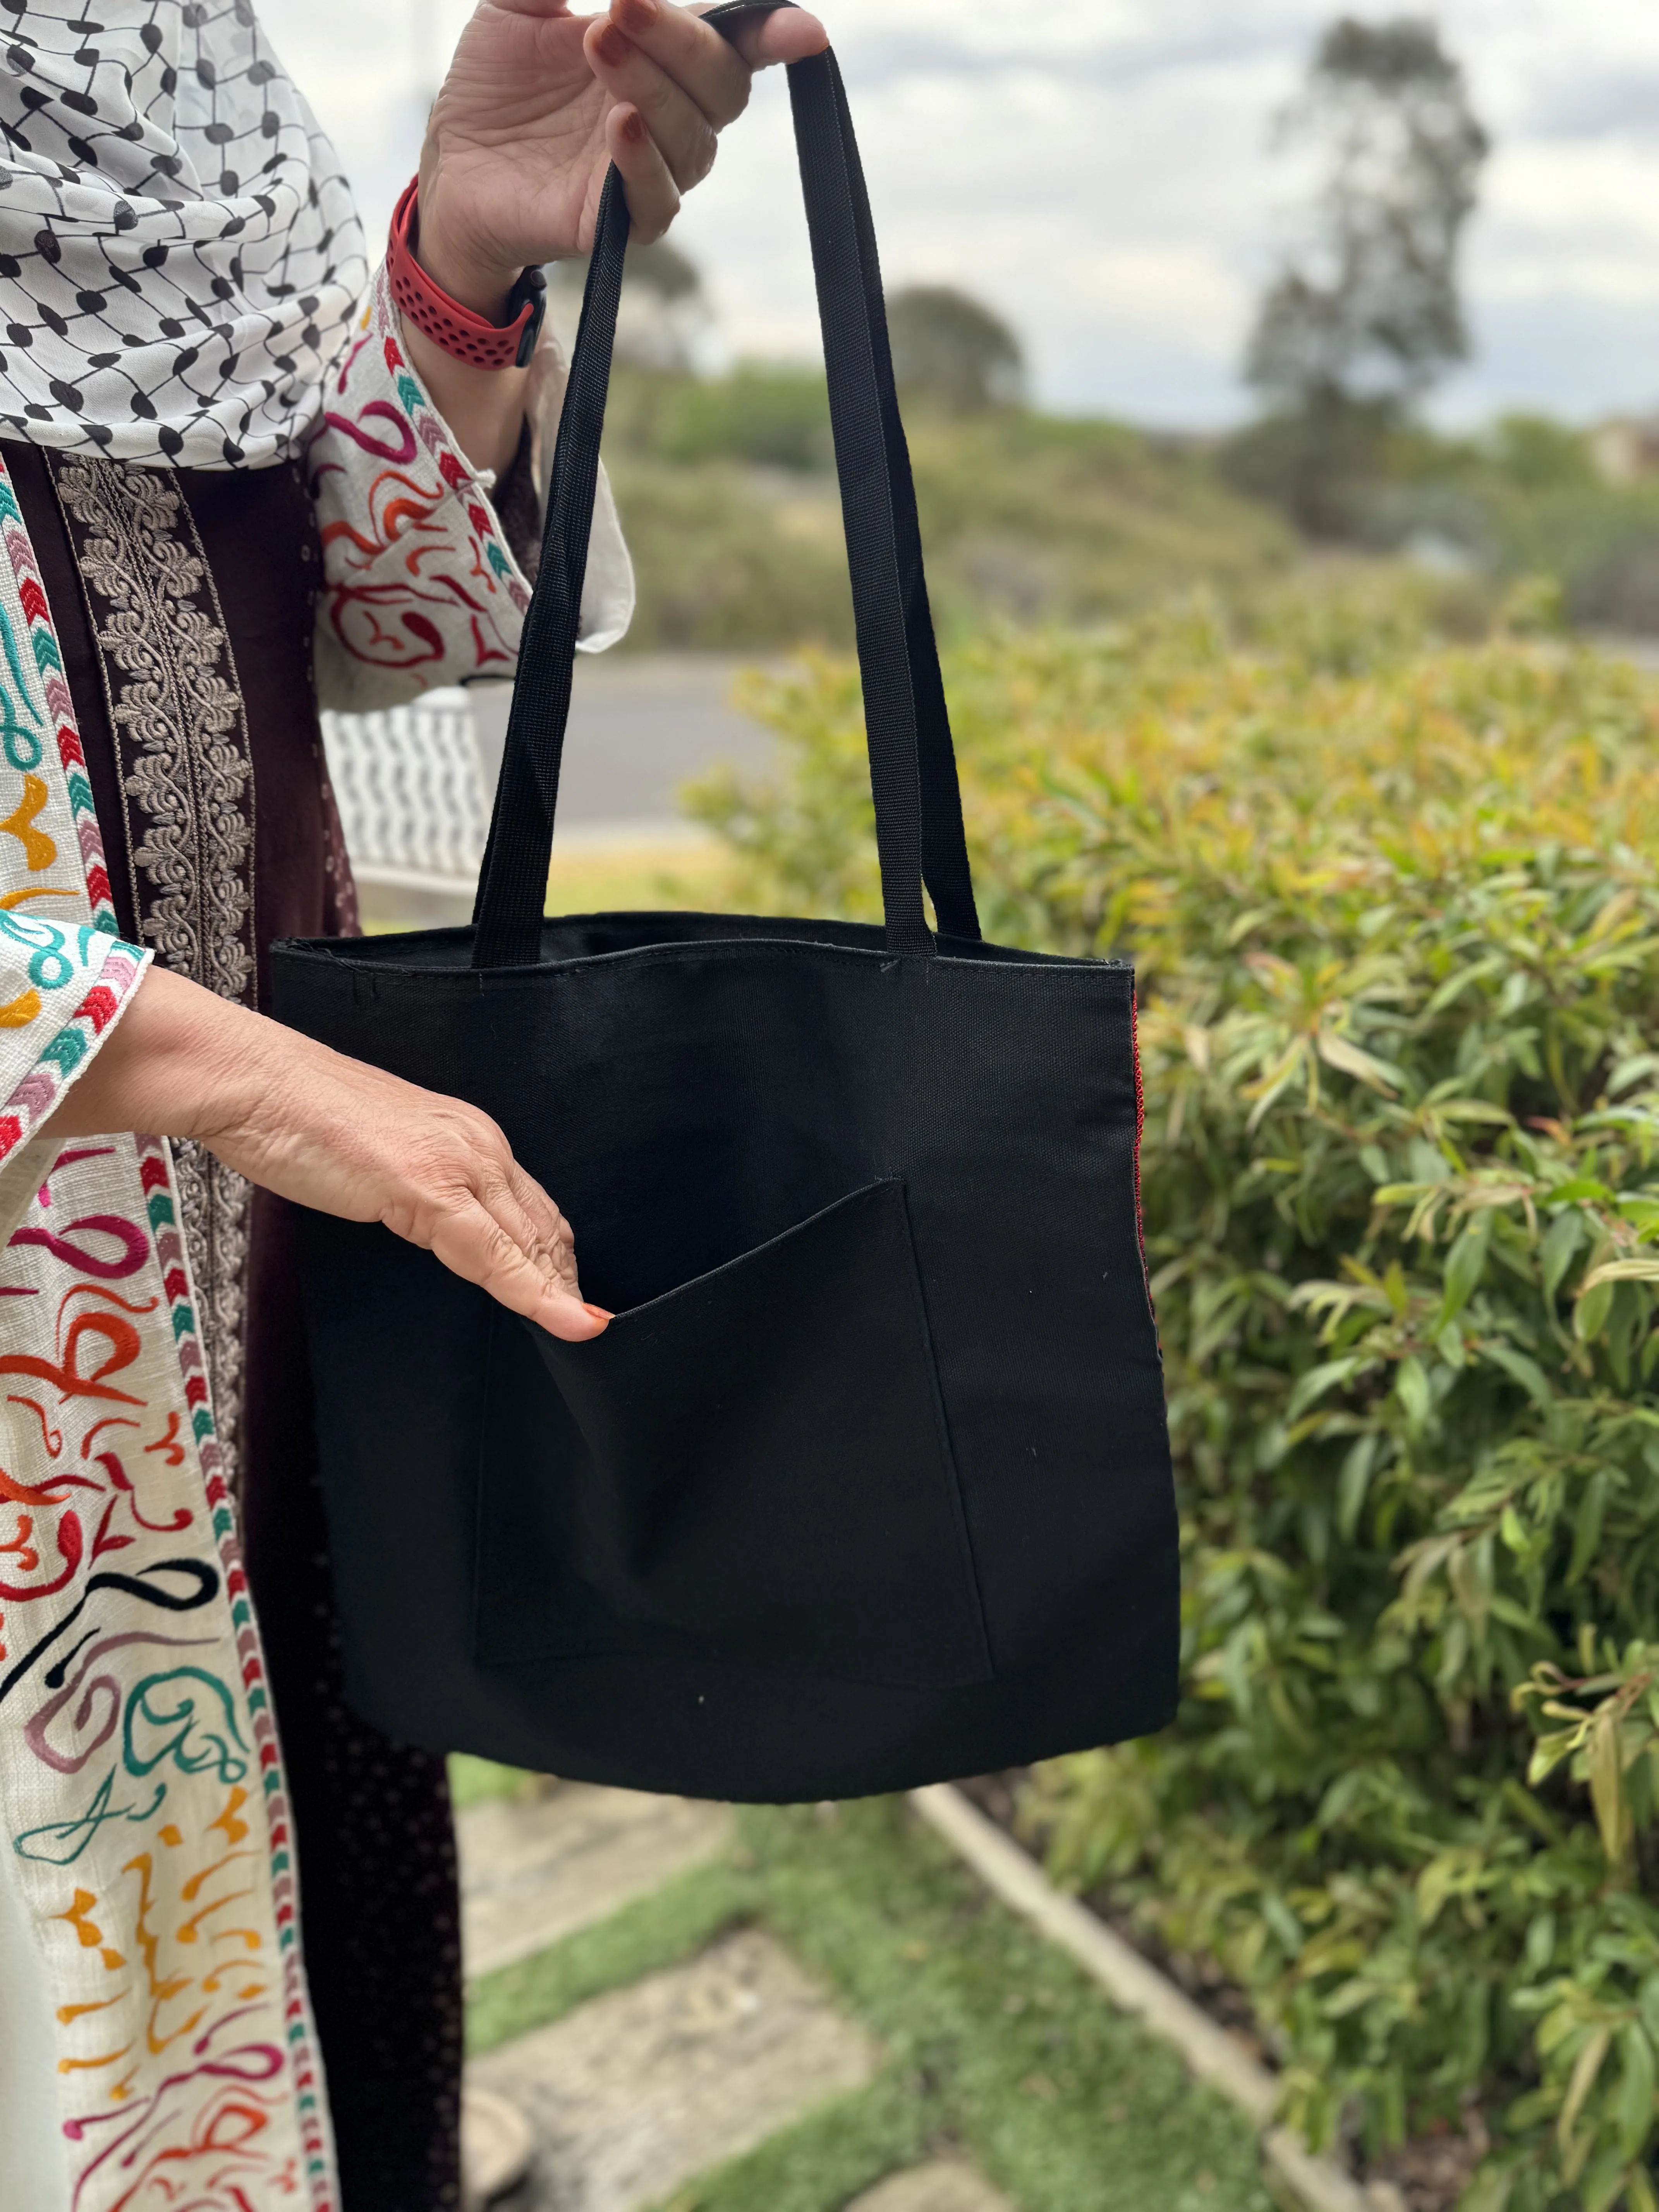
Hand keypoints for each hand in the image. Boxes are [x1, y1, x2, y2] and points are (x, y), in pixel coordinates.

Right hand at [48, 967, 608, 1343]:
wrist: (255, 1082)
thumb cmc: (301, 1117)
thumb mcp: (381, 1162)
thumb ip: (420, 1193)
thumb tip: (438, 1225)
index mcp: (467, 1136)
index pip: (530, 1207)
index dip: (556, 1256)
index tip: (573, 1295)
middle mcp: (476, 1144)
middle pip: (541, 1225)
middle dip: (565, 1278)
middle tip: (582, 1321)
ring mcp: (457, 1164)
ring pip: (528, 1240)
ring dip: (560, 1289)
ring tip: (582, 1327)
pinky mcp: (428, 1187)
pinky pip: (494, 1252)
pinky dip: (532, 1291)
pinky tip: (561, 1317)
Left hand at [416, 0, 829, 319]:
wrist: (452, 161)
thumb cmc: (497, 81)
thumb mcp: (518, 4)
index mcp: (662, 60)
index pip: (734, 45)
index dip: (771, 34)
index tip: (801, 29)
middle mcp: (670, 117)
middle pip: (722, 87)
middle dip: (681, 41)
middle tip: (620, 8)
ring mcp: (649, 170)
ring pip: (693, 140)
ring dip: (653, 86)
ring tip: (598, 46)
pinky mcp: (619, 222)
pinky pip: (657, 201)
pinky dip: (643, 161)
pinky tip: (620, 124)